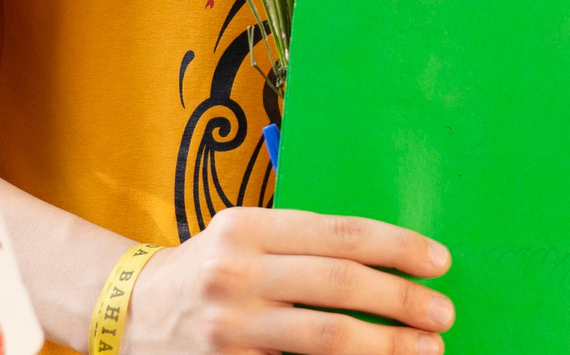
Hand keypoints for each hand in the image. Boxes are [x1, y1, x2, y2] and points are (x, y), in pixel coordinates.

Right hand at [121, 207, 453, 354]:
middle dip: (401, 299)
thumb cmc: (205, 269)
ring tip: (427, 348)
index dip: (396, 247)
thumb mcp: (242, 236)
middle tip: (443, 311)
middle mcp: (236, 273)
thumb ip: (300, 243)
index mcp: (246, 227)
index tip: (439, 261)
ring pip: (325, 338)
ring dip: (385, 345)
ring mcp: (230, 328)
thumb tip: (387, 259)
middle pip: (338, 284)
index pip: (339, 233)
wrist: (126, 313)